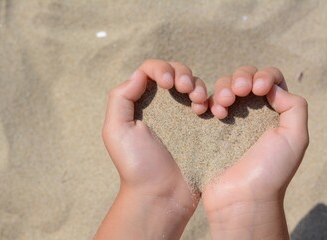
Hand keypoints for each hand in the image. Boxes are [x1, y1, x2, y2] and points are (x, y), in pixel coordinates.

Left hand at [96, 59, 207, 238]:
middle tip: (186, 90)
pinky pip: (211, 104)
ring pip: (195, 85)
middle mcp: (163, 106)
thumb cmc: (136, 165)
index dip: (161, 69)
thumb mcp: (116, 131)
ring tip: (198, 102)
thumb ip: (121, 98)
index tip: (167, 84)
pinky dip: (213, 101)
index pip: (151, 71)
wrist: (161, 195)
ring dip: (199, 86)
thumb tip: (140, 74)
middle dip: (183, 74)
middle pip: (175, 73)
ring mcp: (183, 116)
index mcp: (142, 103)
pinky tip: (211, 112)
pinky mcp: (202, 128)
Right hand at [203, 66, 308, 238]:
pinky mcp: (208, 128)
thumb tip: (273, 87)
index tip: (258, 89)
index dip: (263, 76)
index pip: (270, 79)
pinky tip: (205, 111)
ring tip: (221, 109)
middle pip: (244, 78)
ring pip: (222, 87)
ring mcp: (228, 120)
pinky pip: (204, 103)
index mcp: (272, 113)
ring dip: (221, 90)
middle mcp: (250, 113)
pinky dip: (203, 100)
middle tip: (237, 94)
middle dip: (239, 79)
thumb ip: (294, 107)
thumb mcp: (295, 138)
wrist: (240, 197)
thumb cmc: (270, 171)